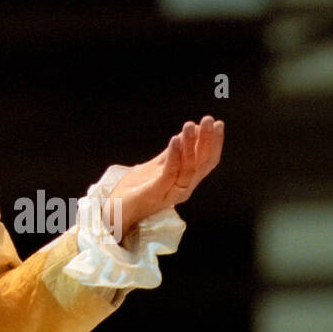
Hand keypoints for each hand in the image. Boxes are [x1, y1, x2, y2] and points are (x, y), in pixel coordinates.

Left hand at [103, 116, 223, 242]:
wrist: (114, 211)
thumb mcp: (155, 167)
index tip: (218, 123)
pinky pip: (170, 173)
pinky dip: (174, 155)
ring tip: (190, 125)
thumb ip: (171, 154)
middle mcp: (184, 188)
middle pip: (202, 163)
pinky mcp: (156, 192)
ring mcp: (171, 192)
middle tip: (209, 120)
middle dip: (207, 140)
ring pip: (188, 167)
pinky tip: (175, 140)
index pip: (207, 162)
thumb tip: (186, 134)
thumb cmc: (135, 189)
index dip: (214, 143)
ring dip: (191, 144)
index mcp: (186, 182)